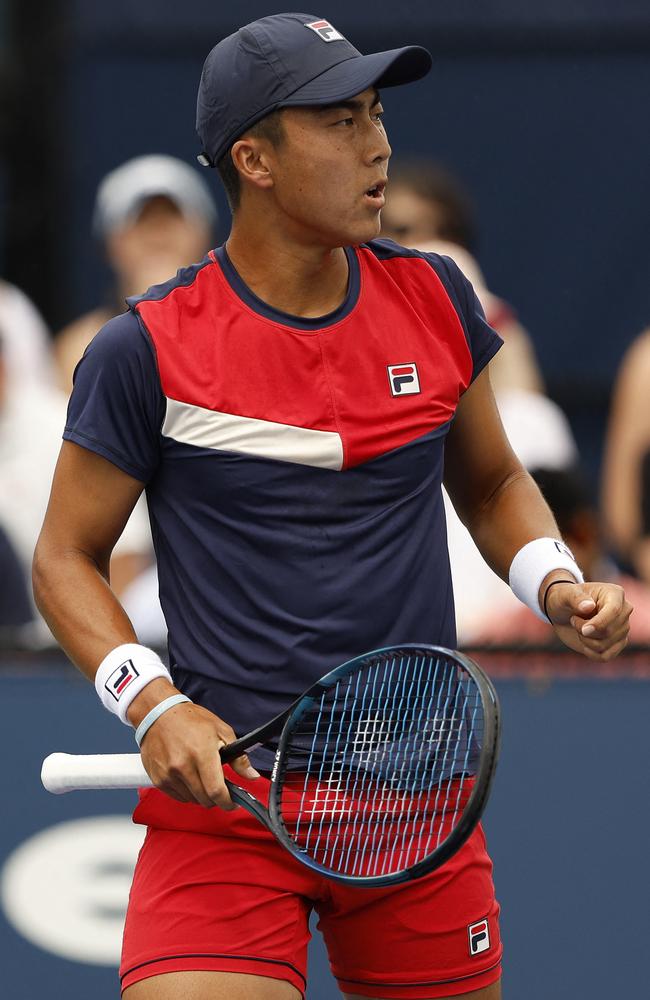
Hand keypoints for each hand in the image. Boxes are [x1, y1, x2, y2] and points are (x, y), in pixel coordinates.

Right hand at [127, 679, 259, 808]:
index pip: (216, 791)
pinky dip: (187, 792)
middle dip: (216, 797)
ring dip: (201, 794)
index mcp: (201, 753)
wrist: (158, 714)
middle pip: (205, 799)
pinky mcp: (158, 780)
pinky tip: (188, 776)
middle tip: (218, 784)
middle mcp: (183, 766)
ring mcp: (168, 775)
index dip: (228, 802)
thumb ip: (238, 757)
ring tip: (201, 775)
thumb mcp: (222, 731)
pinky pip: (178, 797)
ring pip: (192, 800)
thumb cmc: (191, 720)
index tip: (233, 802)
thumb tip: (251, 776)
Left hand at [543, 580, 632, 659]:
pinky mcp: (617, 643)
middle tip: (574, 620)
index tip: (583, 630)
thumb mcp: (564, 594)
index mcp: (615, 594)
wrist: (564, 612)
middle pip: (608, 631)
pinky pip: (606, 656)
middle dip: (584, 631)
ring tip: (579, 628)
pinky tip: (583, 642)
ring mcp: (622, 628)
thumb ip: (575, 598)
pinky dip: (590, 653)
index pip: (614, 611)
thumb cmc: (565, 599)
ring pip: (605, 645)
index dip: (599, 623)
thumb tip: (588, 607)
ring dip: (585, 641)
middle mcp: (624, 611)